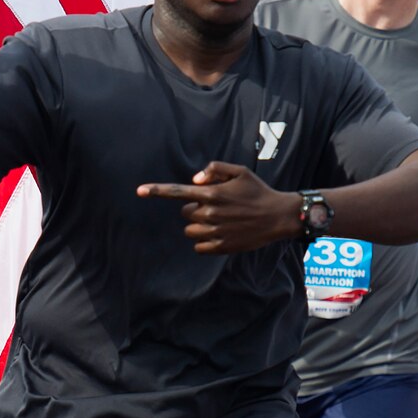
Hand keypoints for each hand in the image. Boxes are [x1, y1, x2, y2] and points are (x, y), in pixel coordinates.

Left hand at [136, 161, 299, 253]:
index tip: (139, 191)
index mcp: (212, 193)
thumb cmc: (258, 191)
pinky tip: (220, 234)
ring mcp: (215, 231)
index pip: (177, 192)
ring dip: (199, 225)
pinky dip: (205, 241)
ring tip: (219, 221)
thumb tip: (194, 180)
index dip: (156, 191)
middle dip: (194, 209)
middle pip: (185, 213)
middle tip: (215, 206)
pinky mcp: (220, 247)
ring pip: (190, 231)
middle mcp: (210, 213)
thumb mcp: (239, 171)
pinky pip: (199, 247)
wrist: (278, 216)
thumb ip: (214, 169)